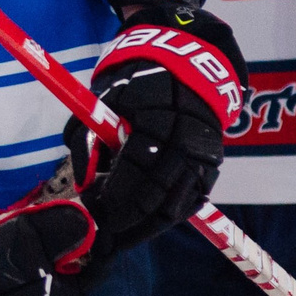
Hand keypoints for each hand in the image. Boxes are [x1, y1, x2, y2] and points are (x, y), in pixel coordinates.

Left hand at [78, 4, 245, 249]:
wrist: (188, 61)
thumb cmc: (135, 80)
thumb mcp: (104, 99)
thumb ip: (88, 138)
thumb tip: (82, 182)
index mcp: (157, 121)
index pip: (135, 174)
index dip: (113, 200)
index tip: (95, 214)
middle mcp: (187, 141)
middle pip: (158, 198)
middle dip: (128, 222)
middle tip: (105, 232)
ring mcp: (205, 155)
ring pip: (177, 206)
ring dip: (148, 226)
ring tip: (122, 234)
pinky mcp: (213, 163)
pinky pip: (193, 200)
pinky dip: (170, 215)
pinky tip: (148, 223)